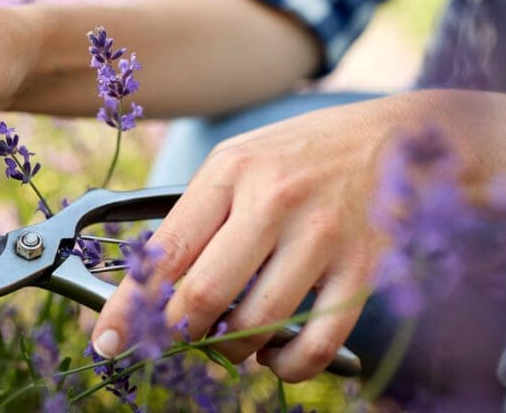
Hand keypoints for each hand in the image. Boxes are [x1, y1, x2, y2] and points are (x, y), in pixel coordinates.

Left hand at [91, 95, 414, 381]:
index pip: (165, 252)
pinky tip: (277, 356)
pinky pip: (315, 344)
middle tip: (177, 339)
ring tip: (232, 340)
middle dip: (178, 333)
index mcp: (230, 172)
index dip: (128, 306)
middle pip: (203, 296)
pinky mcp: (362, 269)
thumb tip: (154, 284)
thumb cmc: (304, 154)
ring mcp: (321, 236)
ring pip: (255, 326)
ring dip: (232, 349)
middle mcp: (272, 201)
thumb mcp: (241, 161)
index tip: (107, 340)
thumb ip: (199, 214)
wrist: (398, 138)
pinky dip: (287, 366)